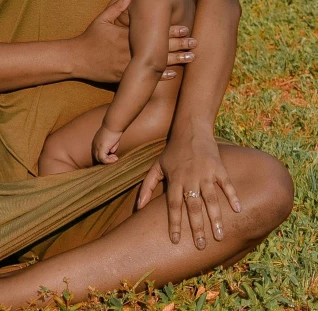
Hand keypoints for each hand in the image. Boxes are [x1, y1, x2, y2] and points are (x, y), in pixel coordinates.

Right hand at [76, 0, 195, 83]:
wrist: (77, 59)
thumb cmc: (90, 37)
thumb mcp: (102, 18)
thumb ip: (118, 6)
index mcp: (127, 35)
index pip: (153, 32)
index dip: (170, 30)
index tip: (185, 26)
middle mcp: (130, 50)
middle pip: (159, 47)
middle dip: (179, 44)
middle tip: (196, 42)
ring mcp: (128, 65)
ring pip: (157, 63)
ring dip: (176, 60)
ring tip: (191, 57)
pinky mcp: (125, 77)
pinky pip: (146, 77)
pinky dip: (160, 76)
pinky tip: (174, 74)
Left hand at [92, 124, 121, 163]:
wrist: (113, 125)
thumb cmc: (114, 131)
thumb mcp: (112, 141)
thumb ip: (111, 147)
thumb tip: (111, 152)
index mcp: (96, 142)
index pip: (97, 153)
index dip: (104, 156)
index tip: (112, 155)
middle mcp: (94, 145)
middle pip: (97, 157)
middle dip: (106, 159)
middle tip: (114, 157)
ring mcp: (96, 147)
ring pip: (99, 159)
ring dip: (108, 161)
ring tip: (115, 158)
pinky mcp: (100, 148)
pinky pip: (103, 159)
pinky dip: (109, 161)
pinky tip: (115, 158)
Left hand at [136, 132, 241, 248]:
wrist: (191, 129)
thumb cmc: (173, 151)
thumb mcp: (157, 166)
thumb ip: (148, 186)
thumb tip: (138, 207)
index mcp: (175, 179)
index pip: (173, 205)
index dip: (174, 223)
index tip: (175, 241)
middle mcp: (190, 177)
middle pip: (193, 205)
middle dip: (197, 227)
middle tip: (201, 246)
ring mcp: (205, 172)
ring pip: (210, 198)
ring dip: (215, 217)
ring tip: (219, 236)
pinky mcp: (218, 166)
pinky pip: (226, 183)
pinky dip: (232, 195)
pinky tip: (238, 210)